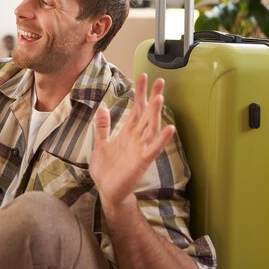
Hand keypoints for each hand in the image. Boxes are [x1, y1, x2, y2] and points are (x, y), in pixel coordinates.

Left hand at [90, 74, 174, 212]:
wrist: (107, 192)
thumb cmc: (107, 170)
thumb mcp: (100, 144)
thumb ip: (103, 127)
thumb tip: (103, 108)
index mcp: (127, 133)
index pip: (136, 108)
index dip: (140, 93)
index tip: (143, 76)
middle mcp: (136, 138)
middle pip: (146, 114)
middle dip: (152, 97)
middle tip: (159, 80)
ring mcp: (140, 149)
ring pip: (150, 127)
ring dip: (156, 113)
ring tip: (160, 97)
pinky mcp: (142, 161)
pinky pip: (153, 149)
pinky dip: (161, 139)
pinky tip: (168, 128)